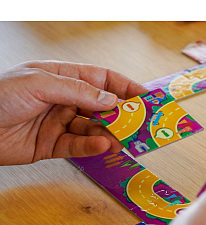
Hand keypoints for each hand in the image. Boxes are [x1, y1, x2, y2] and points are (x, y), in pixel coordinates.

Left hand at [0, 60, 146, 164]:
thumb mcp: (40, 84)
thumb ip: (79, 91)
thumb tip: (111, 99)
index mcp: (61, 77)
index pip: (102, 79)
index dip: (125, 87)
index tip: (145, 97)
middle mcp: (64, 99)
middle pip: (102, 106)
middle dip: (123, 115)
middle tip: (141, 124)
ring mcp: (60, 123)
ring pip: (94, 129)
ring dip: (110, 134)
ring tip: (122, 140)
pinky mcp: (53, 145)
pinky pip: (79, 147)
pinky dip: (92, 147)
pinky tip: (102, 146)